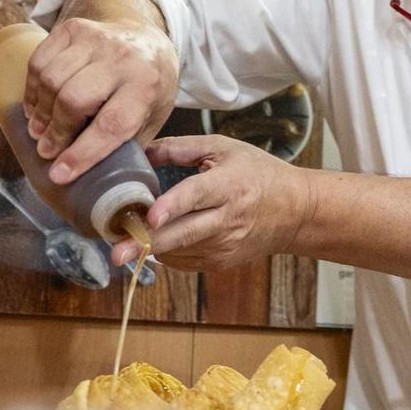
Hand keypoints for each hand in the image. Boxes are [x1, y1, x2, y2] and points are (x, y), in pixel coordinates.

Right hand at [23, 11, 178, 183]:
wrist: (148, 39)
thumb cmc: (147, 87)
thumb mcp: (152, 117)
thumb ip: (127, 144)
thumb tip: (99, 183)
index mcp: (147, 86)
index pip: (111, 125)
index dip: (82, 153)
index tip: (60, 174)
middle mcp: (123, 58)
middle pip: (74, 100)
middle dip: (56, 132)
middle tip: (47, 151)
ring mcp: (97, 39)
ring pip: (52, 79)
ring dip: (40, 112)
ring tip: (40, 130)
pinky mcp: (74, 28)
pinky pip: (40, 60)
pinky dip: (32, 87)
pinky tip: (36, 104)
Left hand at [109, 136, 314, 270]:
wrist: (295, 211)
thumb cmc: (258, 173)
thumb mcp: (225, 148)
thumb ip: (181, 147)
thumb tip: (141, 151)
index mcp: (230, 184)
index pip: (197, 195)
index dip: (172, 206)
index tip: (150, 216)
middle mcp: (228, 219)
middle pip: (183, 234)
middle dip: (146, 244)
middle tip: (115, 252)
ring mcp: (225, 245)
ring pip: (178, 251)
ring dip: (150, 245)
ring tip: (125, 236)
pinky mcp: (221, 262)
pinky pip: (183, 261)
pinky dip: (166, 251)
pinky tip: (158, 238)